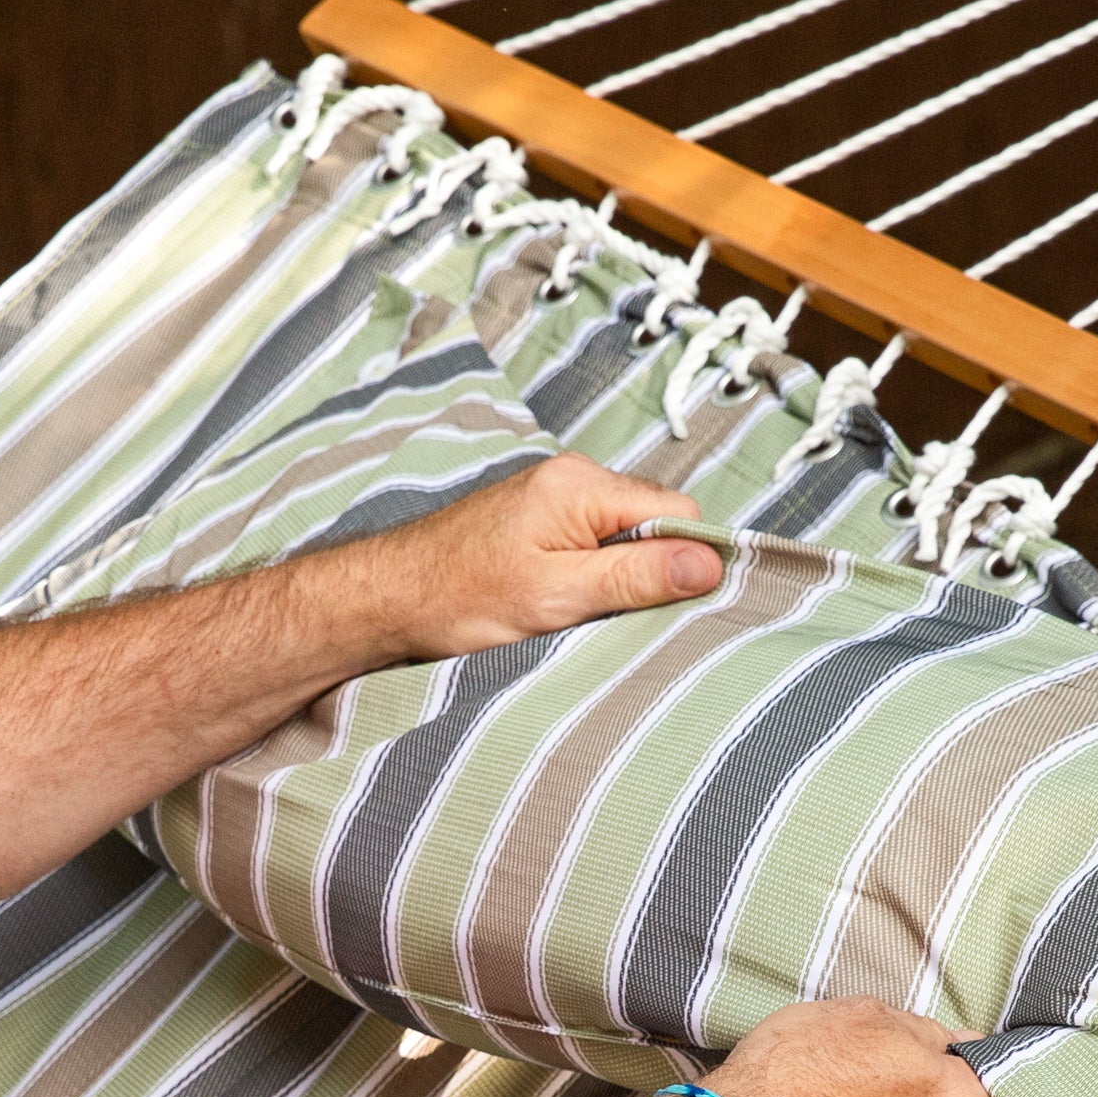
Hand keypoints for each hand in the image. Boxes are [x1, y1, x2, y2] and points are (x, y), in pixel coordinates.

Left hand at [353, 451, 725, 659]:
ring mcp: (553, 498)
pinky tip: (561, 604)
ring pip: (624, 537)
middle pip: (654, 523)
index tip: (675, 607)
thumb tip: (710, 563)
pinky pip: (594, 543)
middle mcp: (572, 479)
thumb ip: (635, 577)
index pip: (678, 513)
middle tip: (615, 617)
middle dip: (652, 572)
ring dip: (618, 579)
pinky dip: (592, 576)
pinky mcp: (538, 521)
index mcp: (581, 486)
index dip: (687, 561)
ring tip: (579, 613)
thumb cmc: (459, 599)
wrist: (387, 597)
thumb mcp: (557, 597)